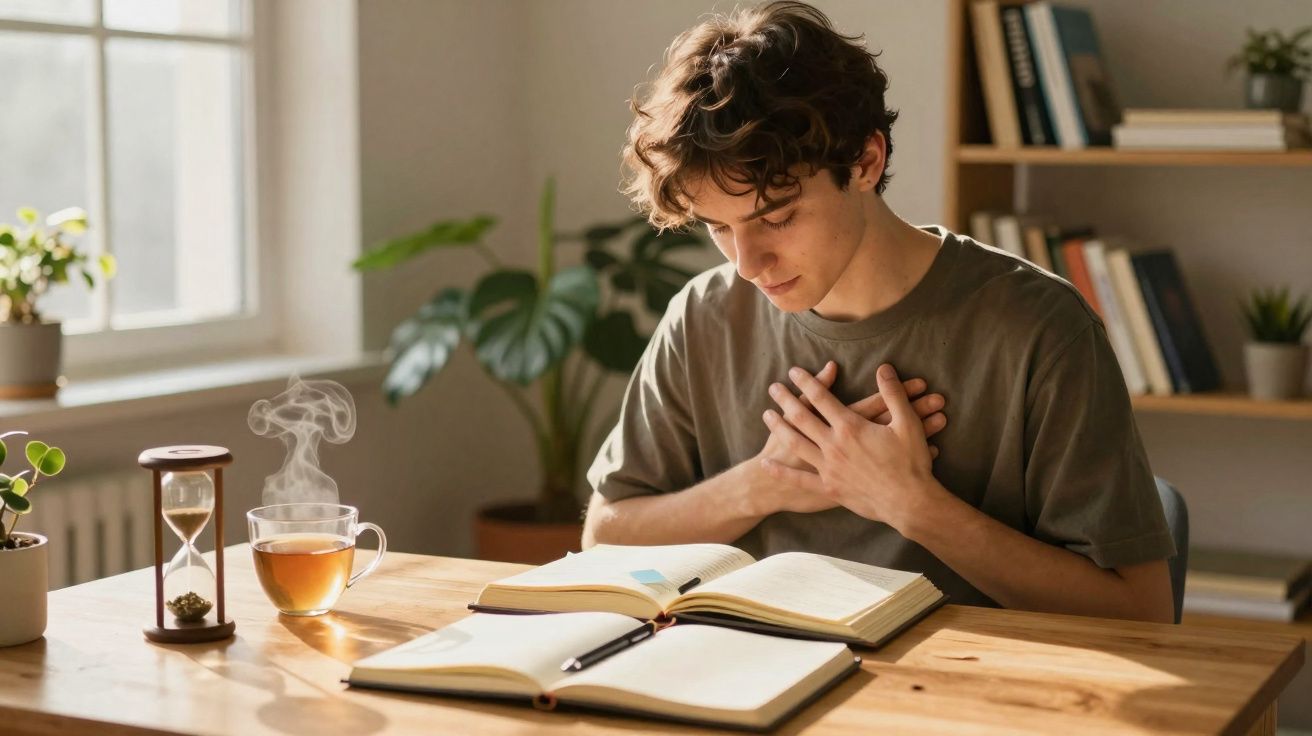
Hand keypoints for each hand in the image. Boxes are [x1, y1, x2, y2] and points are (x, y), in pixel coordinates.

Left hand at [760, 363, 947, 529]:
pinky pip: (799, 479)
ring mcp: (828, 467)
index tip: (793, 371)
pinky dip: (781, 471)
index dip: (806, 382)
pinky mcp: (828, 488)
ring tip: (766, 414)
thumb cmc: (911, 462)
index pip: (821, 398)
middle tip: (773, 388)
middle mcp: (834, 445)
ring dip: (779, 427)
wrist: (909, 502)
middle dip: (786, 400)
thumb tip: (883, 368)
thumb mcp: (907, 422)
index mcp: (850, 427)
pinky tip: (766, 463)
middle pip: (802, 417)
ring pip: (796, 443)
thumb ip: (893, 393)